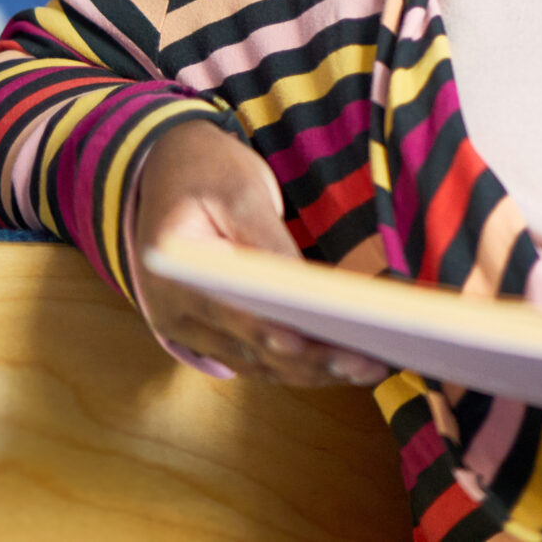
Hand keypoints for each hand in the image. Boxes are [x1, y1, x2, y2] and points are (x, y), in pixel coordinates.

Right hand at [130, 120, 387, 387]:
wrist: (169, 170)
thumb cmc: (208, 173)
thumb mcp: (240, 193)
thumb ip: (267, 240)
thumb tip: (306, 286)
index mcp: (173, 275)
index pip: (234, 313)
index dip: (277, 332)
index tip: (319, 344)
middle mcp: (175, 315)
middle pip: (252, 349)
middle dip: (315, 360)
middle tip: (371, 364)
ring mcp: (190, 330)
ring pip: (258, 364)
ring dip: (314, 371)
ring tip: (371, 368)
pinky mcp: (212, 333)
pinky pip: (257, 359)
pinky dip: (299, 364)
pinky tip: (342, 364)